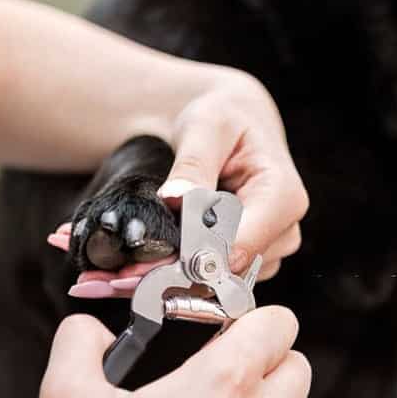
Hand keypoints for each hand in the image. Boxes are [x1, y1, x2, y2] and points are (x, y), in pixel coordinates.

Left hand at [47, 70, 307, 296]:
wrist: (232, 122)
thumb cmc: (222, 116)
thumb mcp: (205, 127)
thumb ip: (192, 164)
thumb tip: (175, 199)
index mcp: (284, 197)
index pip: (241, 245)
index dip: (192, 258)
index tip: (142, 267)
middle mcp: (284, 232)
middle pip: (227, 270)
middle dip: (171, 273)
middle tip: (112, 276)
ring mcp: (268, 251)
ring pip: (216, 281)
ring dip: (167, 278)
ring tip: (118, 268)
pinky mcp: (247, 261)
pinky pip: (211, 278)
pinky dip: (174, 274)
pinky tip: (139, 264)